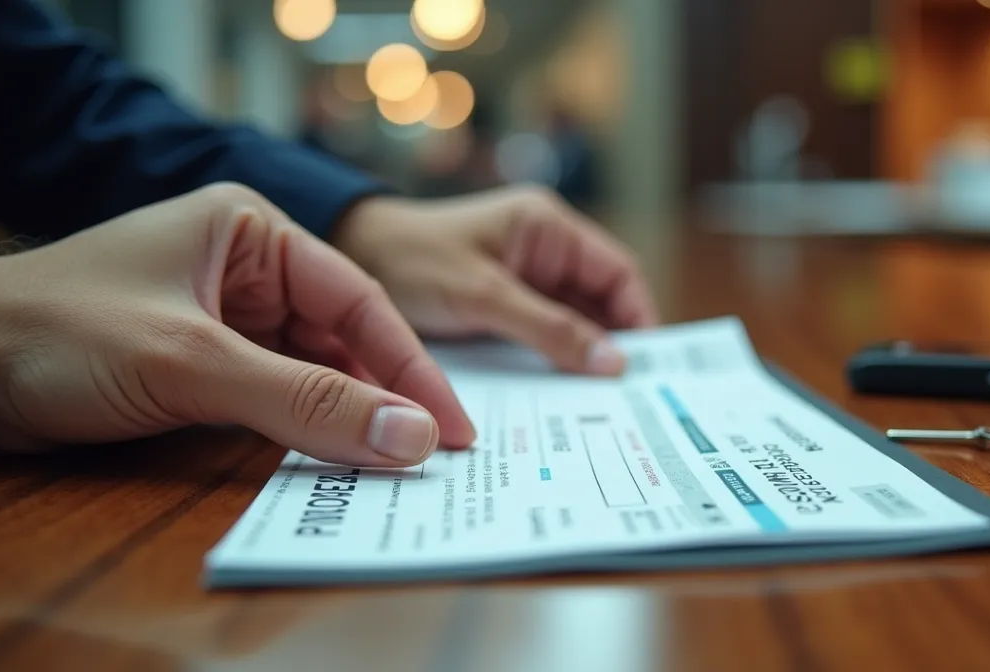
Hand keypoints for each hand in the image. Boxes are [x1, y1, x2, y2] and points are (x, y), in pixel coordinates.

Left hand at [0, 183, 474, 465]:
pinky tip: (335, 459)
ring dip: (349, 417)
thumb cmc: (59, 332)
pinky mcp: (205, 362)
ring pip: (314, 370)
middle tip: (436, 455)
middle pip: (343, 337)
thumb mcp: (194, 364)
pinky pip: (276, 395)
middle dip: (385, 395)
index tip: (453, 426)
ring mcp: (225, 316)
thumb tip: (410, 438)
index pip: (357, 300)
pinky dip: (306, 428)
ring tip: (397, 464)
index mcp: (250, 231)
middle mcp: (245, 268)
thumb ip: (306, 401)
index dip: (412, 367)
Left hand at [331, 185, 658, 374]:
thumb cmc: (410, 261)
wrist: (343, 258)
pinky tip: (551, 397)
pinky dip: (547, 361)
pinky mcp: (499, 305)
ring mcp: (521, 278)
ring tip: (595, 405)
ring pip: (571, 322)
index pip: (617, 272)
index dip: (639, 317)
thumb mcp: (484, 296)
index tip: (645, 368)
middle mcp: (542, 248)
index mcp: (547, 226)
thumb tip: (614, 364)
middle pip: (600, 301)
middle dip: (611, 344)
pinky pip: (538, 335)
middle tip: (626, 399)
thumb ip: (550, 329)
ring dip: (578, 358)